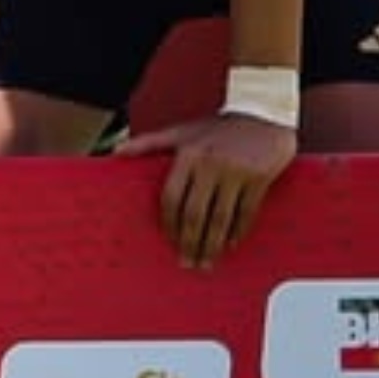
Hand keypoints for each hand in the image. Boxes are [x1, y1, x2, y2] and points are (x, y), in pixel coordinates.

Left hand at [117, 112, 297, 269]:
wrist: (262, 114)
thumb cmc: (217, 127)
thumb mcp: (181, 131)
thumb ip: (149, 143)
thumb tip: (115, 153)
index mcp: (188, 155)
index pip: (172, 197)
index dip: (169, 222)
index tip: (169, 240)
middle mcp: (210, 164)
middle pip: (196, 213)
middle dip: (190, 242)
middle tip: (187, 263)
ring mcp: (235, 172)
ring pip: (221, 218)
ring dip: (213, 244)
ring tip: (208, 262)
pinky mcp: (259, 178)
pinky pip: (246, 213)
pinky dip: (237, 232)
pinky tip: (230, 244)